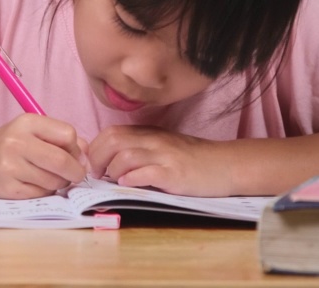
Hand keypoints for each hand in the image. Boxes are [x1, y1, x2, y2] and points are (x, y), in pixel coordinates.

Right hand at [0, 114, 86, 198]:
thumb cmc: (10, 144)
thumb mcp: (32, 131)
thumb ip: (61, 139)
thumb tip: (86, 157)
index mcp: (27, 122)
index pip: (68, 134)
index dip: (75, 148)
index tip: (72, 154)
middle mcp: (16, 142)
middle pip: (62, 161)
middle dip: (76, 171)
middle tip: (76, 175)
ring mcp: (10, 167)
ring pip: (54, 181)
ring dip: (59, 183)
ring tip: (48, 177)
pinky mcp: (8, 189)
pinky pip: (41, 194)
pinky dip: (44, 191)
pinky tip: (34, 184)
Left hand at [86, 125, 230, 196]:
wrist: (225, 164)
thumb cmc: (191, 159)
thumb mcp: (162, 146)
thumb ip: (138, 148)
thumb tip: (108, 161)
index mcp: (147, 134)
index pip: (110, 133)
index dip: (96, 148)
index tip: (94, 164)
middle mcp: (153, 141)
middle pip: (113, 141)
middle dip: (98, 159)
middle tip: (98, 175)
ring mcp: (164, 157)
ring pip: (125, 156)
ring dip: (112, 170)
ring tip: (114, 180)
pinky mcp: (174, 174)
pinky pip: (146, 173)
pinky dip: (132, 179)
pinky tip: (128, 185)